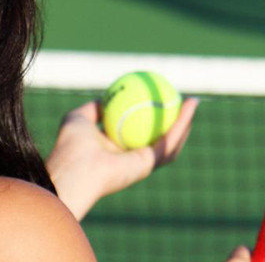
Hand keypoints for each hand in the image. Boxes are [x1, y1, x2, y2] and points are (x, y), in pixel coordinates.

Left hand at [45, 97, 198, 219]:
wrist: (75, 168)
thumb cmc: (71, 145)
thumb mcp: (78, 117)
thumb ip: (91, 108)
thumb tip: (104, 97)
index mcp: (115, 151)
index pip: (138, 131)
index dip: (150, 116)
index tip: (158, 98)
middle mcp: (131, 159)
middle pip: (158, 138)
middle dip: (173, 121)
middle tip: (180, 101)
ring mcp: (142, 164)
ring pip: (170, 141)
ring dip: (184, 122)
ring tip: (192, 104)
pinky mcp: (150, 164)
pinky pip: (169, 141)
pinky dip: (181, 124)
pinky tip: (189, 108)